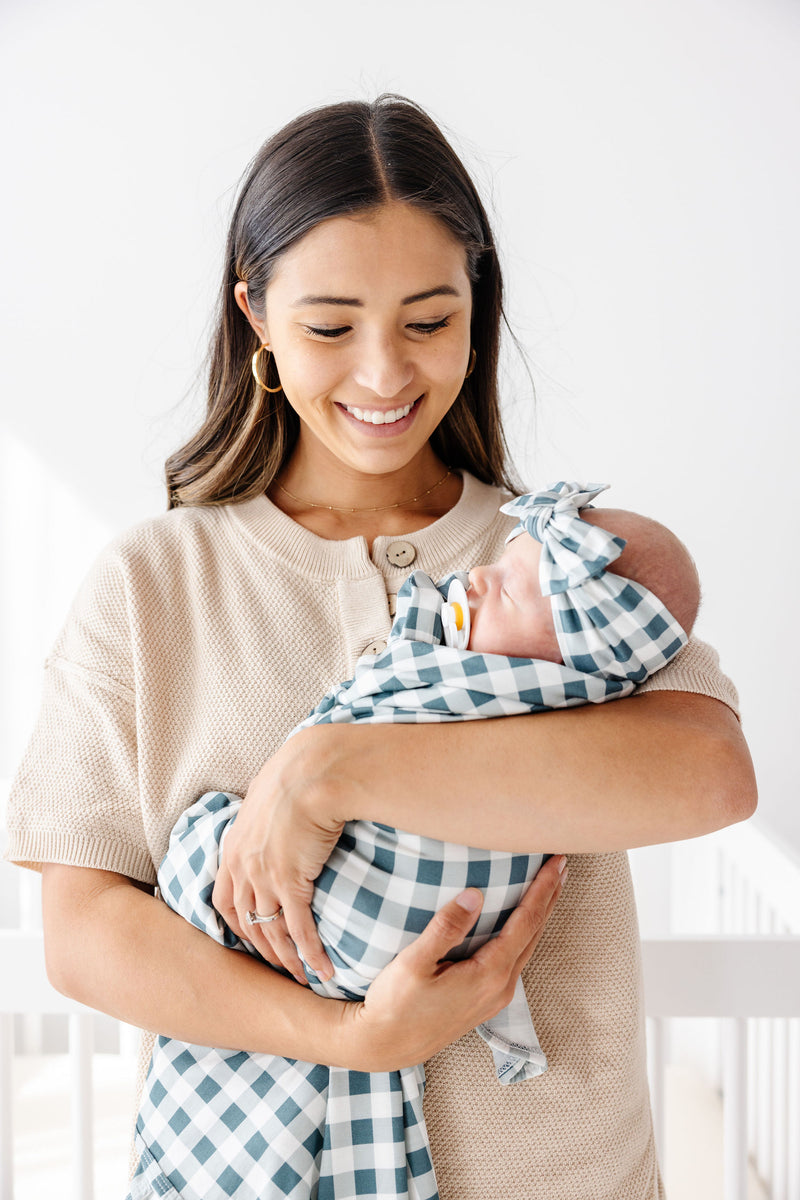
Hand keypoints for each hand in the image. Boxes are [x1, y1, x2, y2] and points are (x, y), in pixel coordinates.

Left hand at [212, 727, 348, 984]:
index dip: (237, 924)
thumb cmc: (300, 772)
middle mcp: (242, 865)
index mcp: (234, 845)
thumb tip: (278, 811)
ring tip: (302, 977)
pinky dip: (308, 952)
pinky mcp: (290, 883)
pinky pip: (298, 928)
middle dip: (262, 950)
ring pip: (269, 931)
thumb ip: (267, 812)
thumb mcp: (270, 793)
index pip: (224, 898)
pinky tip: (322, 967)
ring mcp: (263, 877)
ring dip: (285, 959)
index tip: (252, 939)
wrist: (316, 770)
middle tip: (280, 968)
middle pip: (246, 922)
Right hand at [337, 853, 567, 1071]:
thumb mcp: (413, 963)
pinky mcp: (485, 1000)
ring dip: (541, 914)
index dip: (543, 889)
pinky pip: (516, 958)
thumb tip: (475, 894)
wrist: (385, 1046)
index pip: (526, 922)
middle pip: (534, 933)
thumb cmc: (394, 1004)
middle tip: (563, 865)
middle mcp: (500, 987)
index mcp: (488, 975)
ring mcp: (495, 997)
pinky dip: (526, 932)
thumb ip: (446, 928)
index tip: (557, 861)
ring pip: (527, 947)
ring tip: (551, 887)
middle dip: (550, 897)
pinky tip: (522, 924)